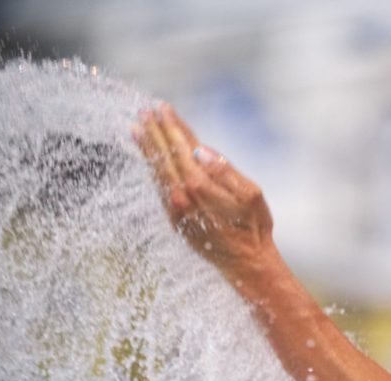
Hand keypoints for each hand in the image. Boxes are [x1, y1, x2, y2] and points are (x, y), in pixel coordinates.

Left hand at [132, 103, 275, 276]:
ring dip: (147, 149)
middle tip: (144, 112)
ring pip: (157, 171)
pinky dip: (151, 169)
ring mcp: (175, 210)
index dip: (172, 126)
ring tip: (137, 129)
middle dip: (155, 132)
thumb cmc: (253, 226)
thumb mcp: (250, 194)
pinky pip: (159, 187)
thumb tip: (198, 149)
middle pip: (165, 156)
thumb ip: (224, 170)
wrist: (245, 263)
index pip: (182, 147)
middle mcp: (183, 197)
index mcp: (201, 186)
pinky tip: (149, 159)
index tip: (162, 108)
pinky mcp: (174, 220)